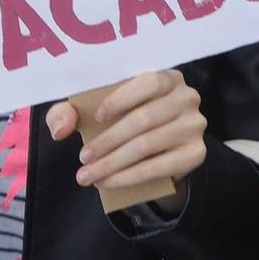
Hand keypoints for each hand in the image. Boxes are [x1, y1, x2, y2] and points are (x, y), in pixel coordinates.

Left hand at [46, 69, 205, 200]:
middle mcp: (188, 97)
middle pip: (145, 118)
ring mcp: (195, 126)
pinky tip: (108, 182)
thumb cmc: (124, 120)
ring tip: (88, 175)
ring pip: (148, 144)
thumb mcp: (94, 110)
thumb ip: (69, 110)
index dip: (121, 99)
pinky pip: (159, 167)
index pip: (149, 83)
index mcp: (168, 77)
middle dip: (108, 141)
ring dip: (113, 163)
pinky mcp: (196, 153)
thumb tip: (62, 127)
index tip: (96, 117)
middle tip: (83, 158)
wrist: (156, 151)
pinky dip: (129, 177)